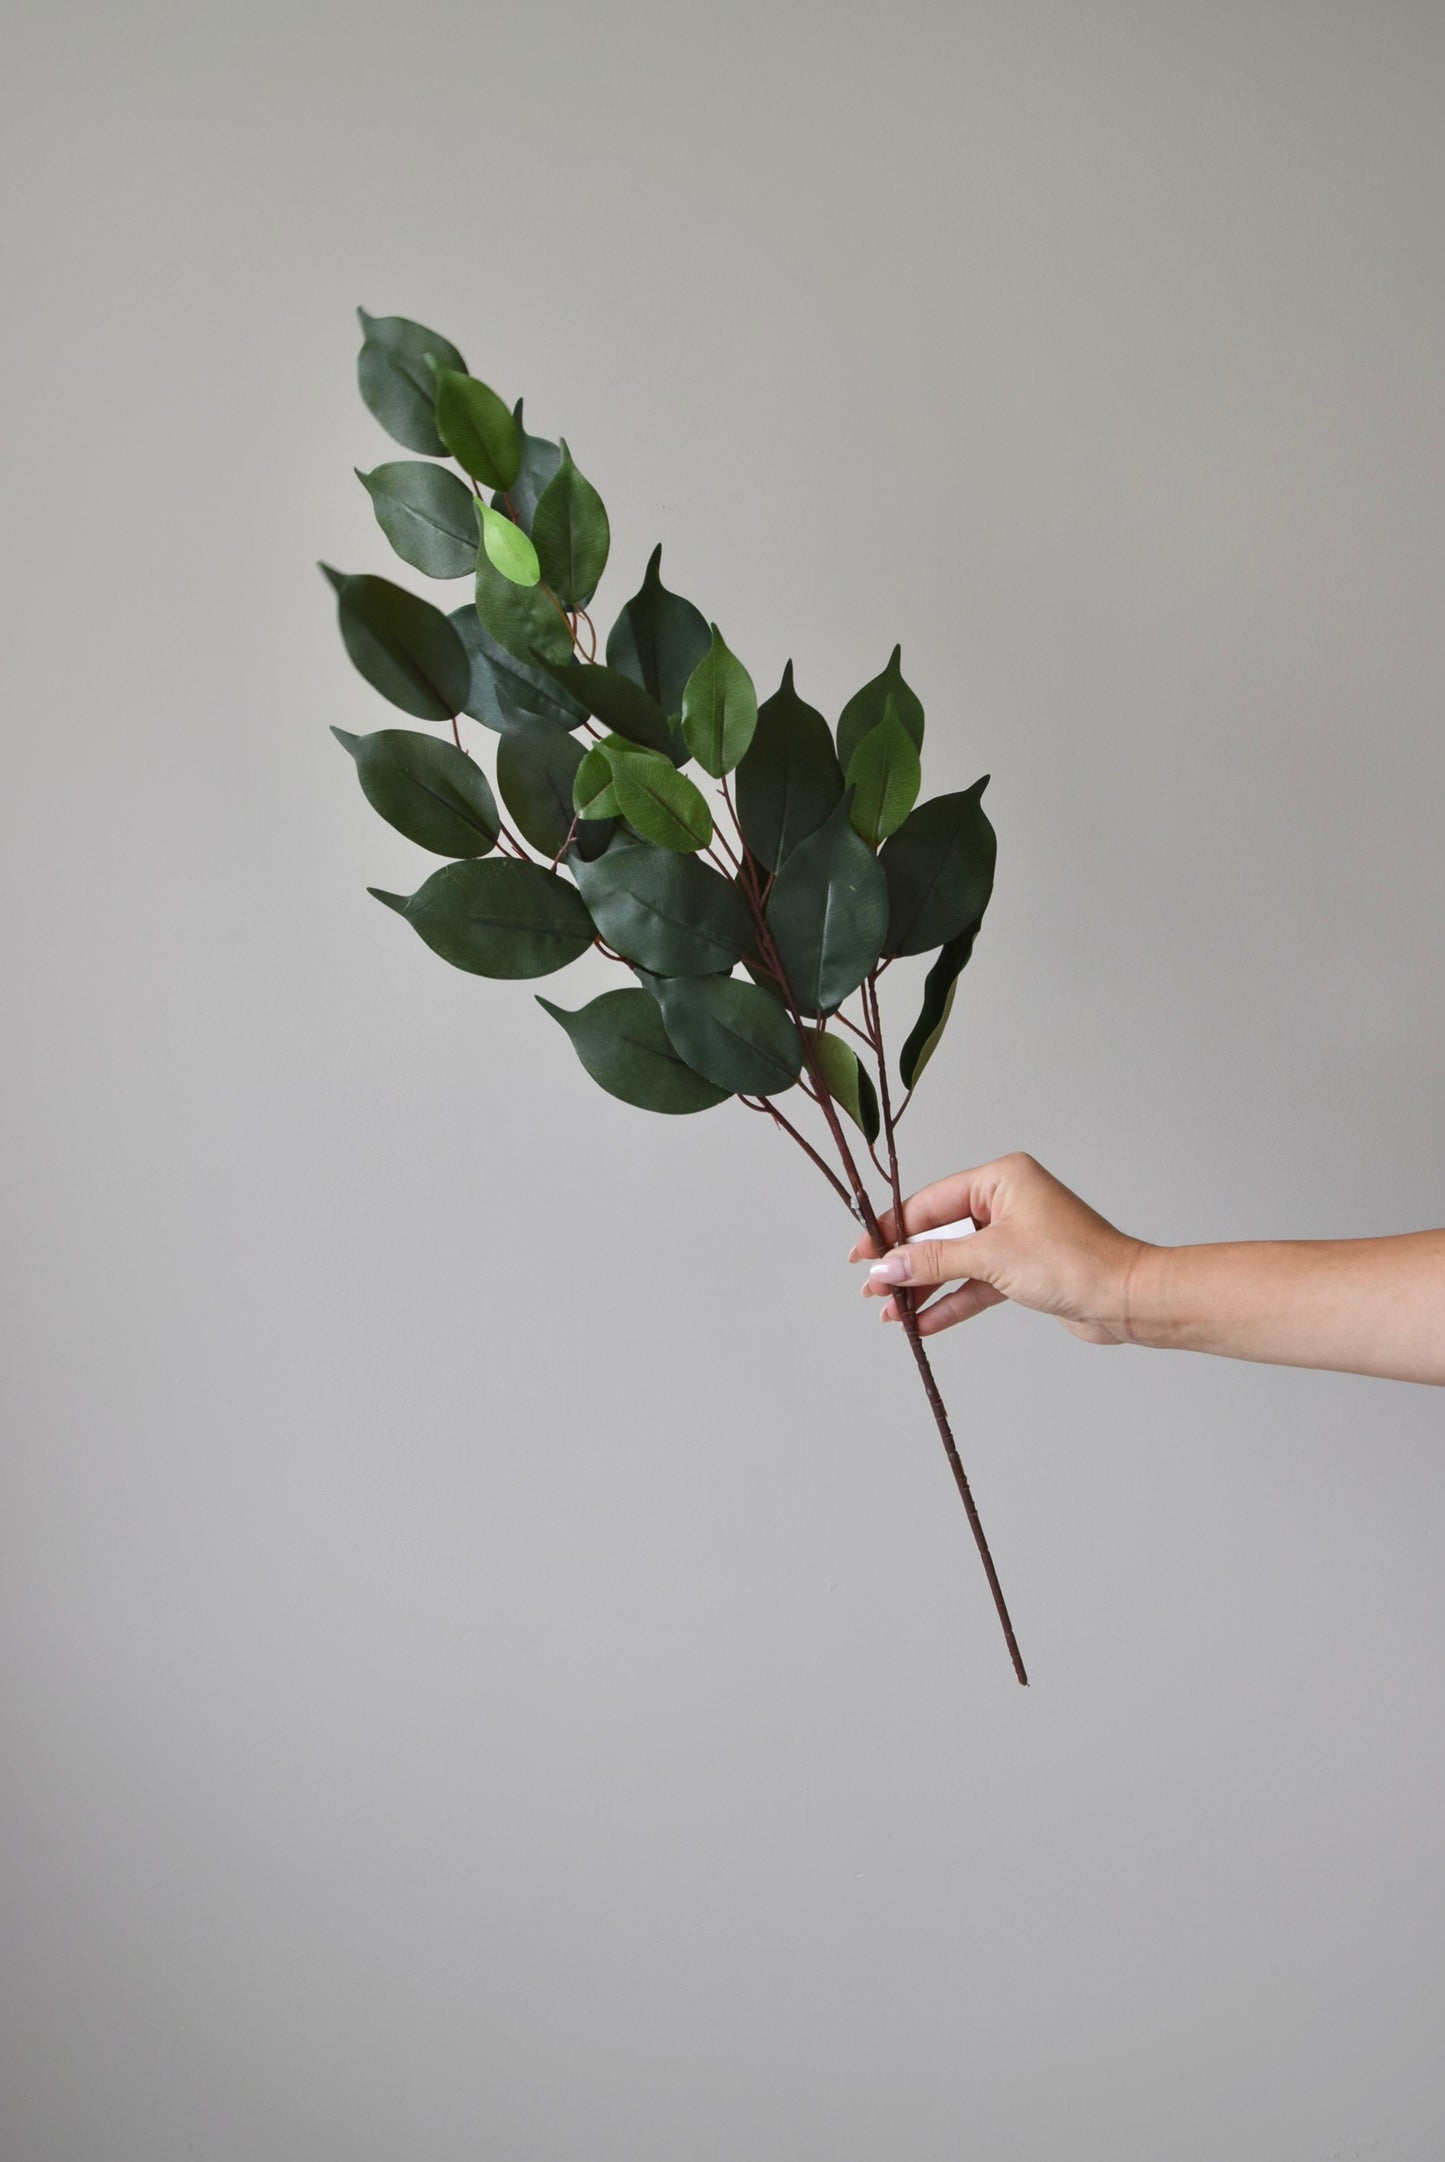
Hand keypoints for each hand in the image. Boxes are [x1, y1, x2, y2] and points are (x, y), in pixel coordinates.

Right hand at [848, 1151, 1150, 1342]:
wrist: (1125, 1298)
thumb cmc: (1073, 1262)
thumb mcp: (992, 1258)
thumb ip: (935, 1261)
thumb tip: (887, 1265)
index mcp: (1000, 1179)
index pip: (929, 1203)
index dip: (891, 1230)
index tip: (862, 1255)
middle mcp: (1006, 1202)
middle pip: (939, 1234)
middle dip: (905, 1265)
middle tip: (872, 1289)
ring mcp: (1015, 1237)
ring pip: (955, 1263)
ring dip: (924, 1289)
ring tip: (891, 1314)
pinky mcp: (1023, 1270)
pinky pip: (975, 1284)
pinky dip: (951, 1302)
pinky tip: (923, 1323)